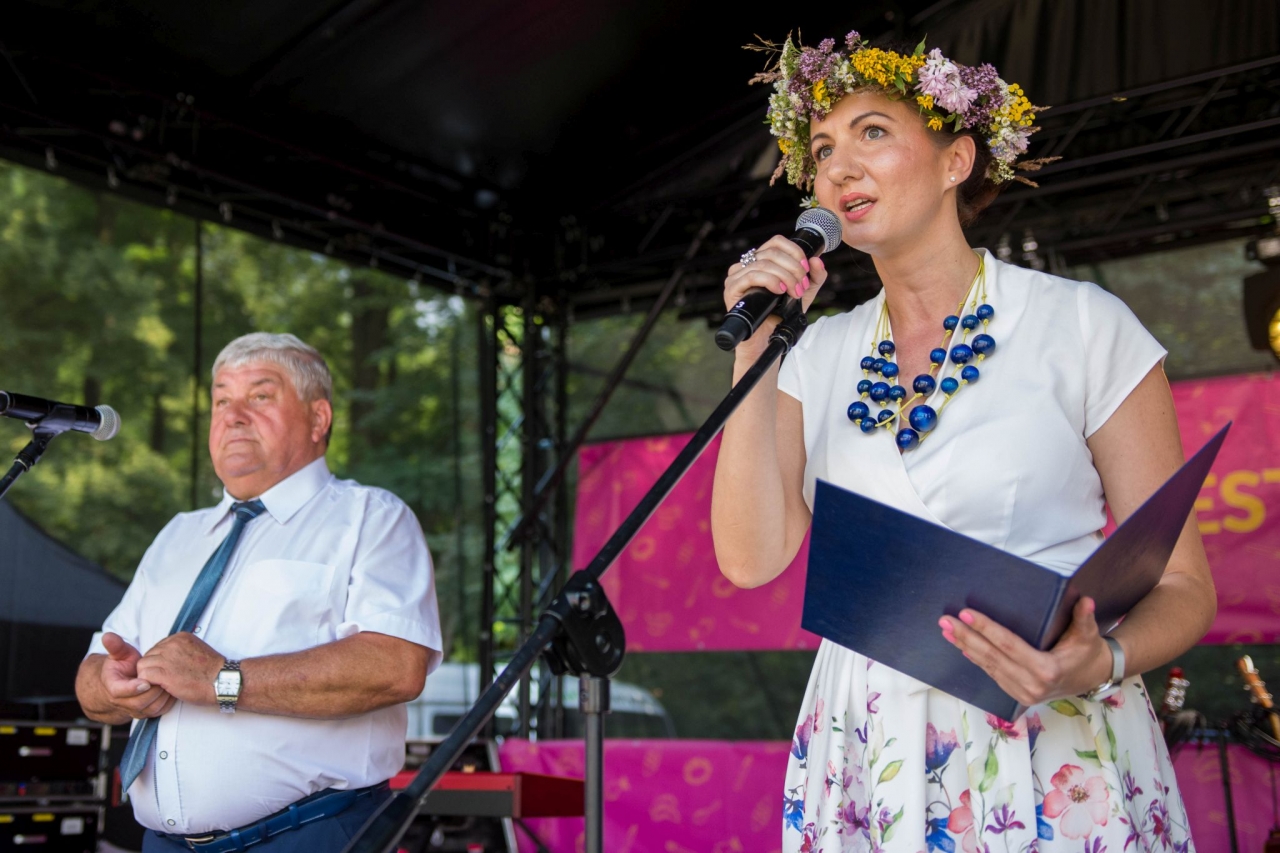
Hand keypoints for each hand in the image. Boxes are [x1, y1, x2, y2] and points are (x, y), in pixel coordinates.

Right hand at [99, 632, 176, 719]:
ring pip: (151, 708)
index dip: (133, 688)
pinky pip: (160, 711)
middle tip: (165, 678)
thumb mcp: (118, 654)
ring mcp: (135, 710)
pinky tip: (174, 687)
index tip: (145, 681)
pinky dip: (169, 701)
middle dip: (153, 690)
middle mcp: (123, 703)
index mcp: (113, 687)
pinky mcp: (147, 713)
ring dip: (162, 695)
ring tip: (171, 681)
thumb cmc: (121, 666)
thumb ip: (115, 646)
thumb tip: (107, 636)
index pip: (120, 691)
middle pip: (139, 702)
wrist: (122, 683)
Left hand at [137, 633, 224, 706]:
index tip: (167, 670)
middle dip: (152, 668)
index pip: (157, 647)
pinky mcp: (164, 673)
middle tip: (161, 680)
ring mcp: (167, 658)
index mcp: (180, 637)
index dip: (159, 661)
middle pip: (148, 655)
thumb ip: (181, 650)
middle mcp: (172, 644)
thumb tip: (167, 659)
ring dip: (148, 676)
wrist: (222, 681)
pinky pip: (144, 676)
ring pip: (143, 665)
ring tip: (160, 685)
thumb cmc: (212, 671)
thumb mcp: (196, 650)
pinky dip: (148, 683)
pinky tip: (159, 688)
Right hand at [723, 235, 828, 357]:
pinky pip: (750, 275)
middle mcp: (747, 265)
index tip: (806, 269)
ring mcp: (737, 276)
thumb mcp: (803, 294)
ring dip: (784, 277)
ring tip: (794, 292)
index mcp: (762, 261)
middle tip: (801, 286)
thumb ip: (814, 277)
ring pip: (763, 263)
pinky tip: (779, 291)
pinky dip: (769, 281)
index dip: (794, 251)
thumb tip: (816, 260)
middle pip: (772, 252)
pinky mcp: (731, 288)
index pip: (776, 242)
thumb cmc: (781, 317)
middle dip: (793, 268)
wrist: (767, 341)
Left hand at [939, 597, 1113, 705]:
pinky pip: (992, 674)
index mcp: (1047, 670)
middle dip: (966, 637)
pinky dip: (975, 659)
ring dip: (965, 647)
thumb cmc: (1088, 653)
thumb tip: (1086, 600)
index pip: (1008, 645)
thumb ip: (1084, 618)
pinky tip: (961, 647)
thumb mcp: (1088, 635)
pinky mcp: (1017, 694)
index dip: (985, 628)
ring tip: (946, 631)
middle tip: (945, 620)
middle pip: (992, 657)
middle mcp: (1031, 685)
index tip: (965, 613)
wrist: (1093, 678)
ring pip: (988, 666)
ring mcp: (1022, 692)